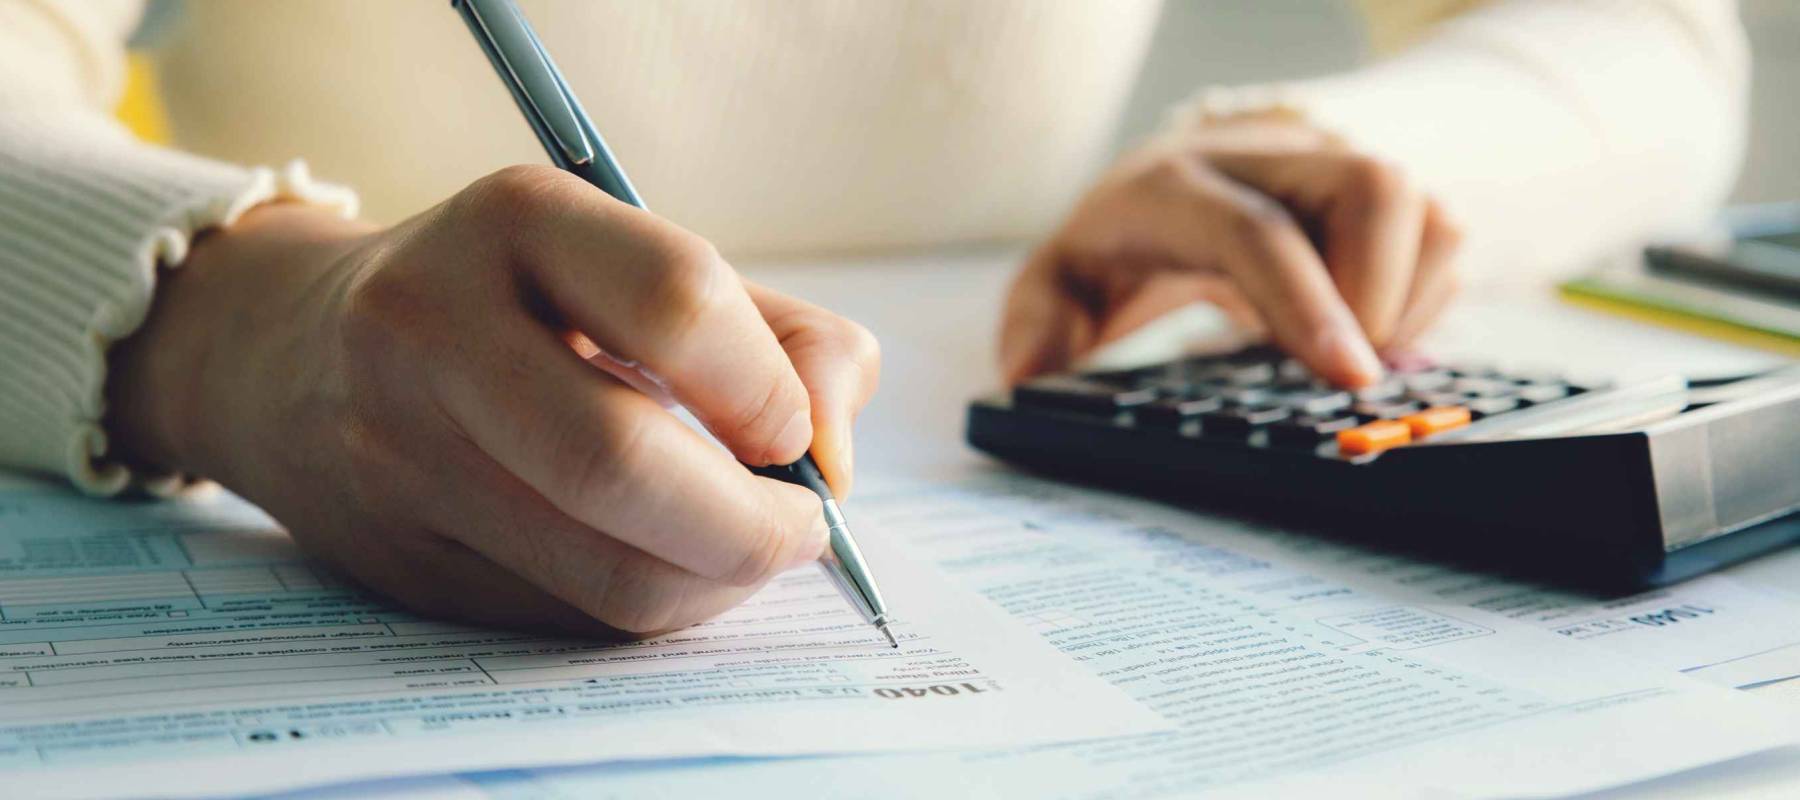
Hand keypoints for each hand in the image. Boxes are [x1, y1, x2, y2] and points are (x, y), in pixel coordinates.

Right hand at [106, 165, 880, 636]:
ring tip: (745, 547)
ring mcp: (399, 448)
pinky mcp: (399, 555)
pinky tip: (668, 564)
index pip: (677, 305)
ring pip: (603, 569)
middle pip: (622, 461)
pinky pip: (568, 615)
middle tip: (801, 528)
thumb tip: (833, 458)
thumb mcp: (646, 265)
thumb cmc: (523, 302)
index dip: (770, 391)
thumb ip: (785, 337)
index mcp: (517, 220)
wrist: (296, 351)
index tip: (799, 435)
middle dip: (752, 524)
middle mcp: (433, 325)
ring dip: (715, 581)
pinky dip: (653, 605)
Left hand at [999, 118, 1461, 386]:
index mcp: (1176, 186)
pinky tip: (1366, 333)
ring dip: (1407, 299)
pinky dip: (1423, 298)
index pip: (1257, 231)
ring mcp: (1332, 168)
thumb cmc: (1119, 244)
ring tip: (1348, 353)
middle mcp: (1265, 159)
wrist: (1170, 183)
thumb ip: (1038, 327)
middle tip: (1344, 372)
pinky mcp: (1379, 194)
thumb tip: (1029, 378)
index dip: (1307, 303)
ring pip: (1425, 208)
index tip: (1347, 378)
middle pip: (1371, 186)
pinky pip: (1444, 236)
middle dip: (1379, 292)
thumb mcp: (1059, 284)